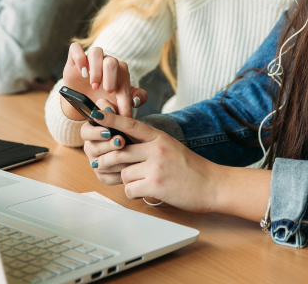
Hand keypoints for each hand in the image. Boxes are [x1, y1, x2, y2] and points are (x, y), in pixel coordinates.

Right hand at [59, 43, 147, 119]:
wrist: (80, 100)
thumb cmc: (101, 99)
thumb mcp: (115, 105)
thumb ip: (128, 103)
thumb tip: (135, 102)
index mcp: (119, 73)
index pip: (125, 79)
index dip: (125, 97)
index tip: (123, 112)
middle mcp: (106, 62)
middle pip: (112, 61)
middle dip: (110, 78)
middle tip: (107, 92)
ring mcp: (90, 59)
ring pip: (96, 52)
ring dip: (96, 69)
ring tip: (94, 85)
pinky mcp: (74, 58)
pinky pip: (76, 48)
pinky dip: (79, 58)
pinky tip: (81, 71)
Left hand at [80, 105, 221, 212]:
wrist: (212, 185)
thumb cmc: (191, 168)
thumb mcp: (170, 147)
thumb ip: (148, 145)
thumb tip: (122, 148)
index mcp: (159, 137)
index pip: (130, 124)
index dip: (111, 119)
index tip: (95, 114)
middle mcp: (156, 149)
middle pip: (118, 152)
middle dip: (107, 161)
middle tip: (101, 166)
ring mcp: (156, 167)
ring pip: (123, 173)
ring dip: (126, 180)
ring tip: (139, 182)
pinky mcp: (156, 185)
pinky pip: (130, 189)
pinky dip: (133, 193)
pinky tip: (144, 191)